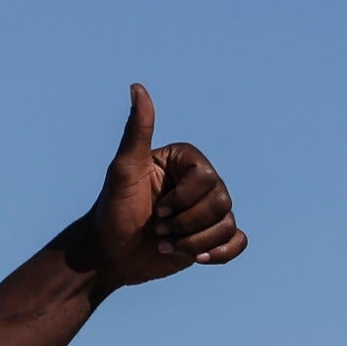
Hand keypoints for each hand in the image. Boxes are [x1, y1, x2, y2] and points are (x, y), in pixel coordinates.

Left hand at [92, 83, 246, 292]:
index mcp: (186, 163)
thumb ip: (137, 130)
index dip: (183, 199)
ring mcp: (206, 211)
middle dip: (185, 223)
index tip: (154, 208)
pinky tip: (197, 259)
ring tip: (164, 243)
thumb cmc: (112, 210)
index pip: (207, 178)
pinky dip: (221, 252)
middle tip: (157, 228)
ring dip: (192, 242)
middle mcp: (200, 184)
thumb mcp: (123, 170)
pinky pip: (237, 241)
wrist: (109, 254)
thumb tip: (137, 87)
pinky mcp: (210, 238)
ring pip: (227, 223)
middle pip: (222, 202)